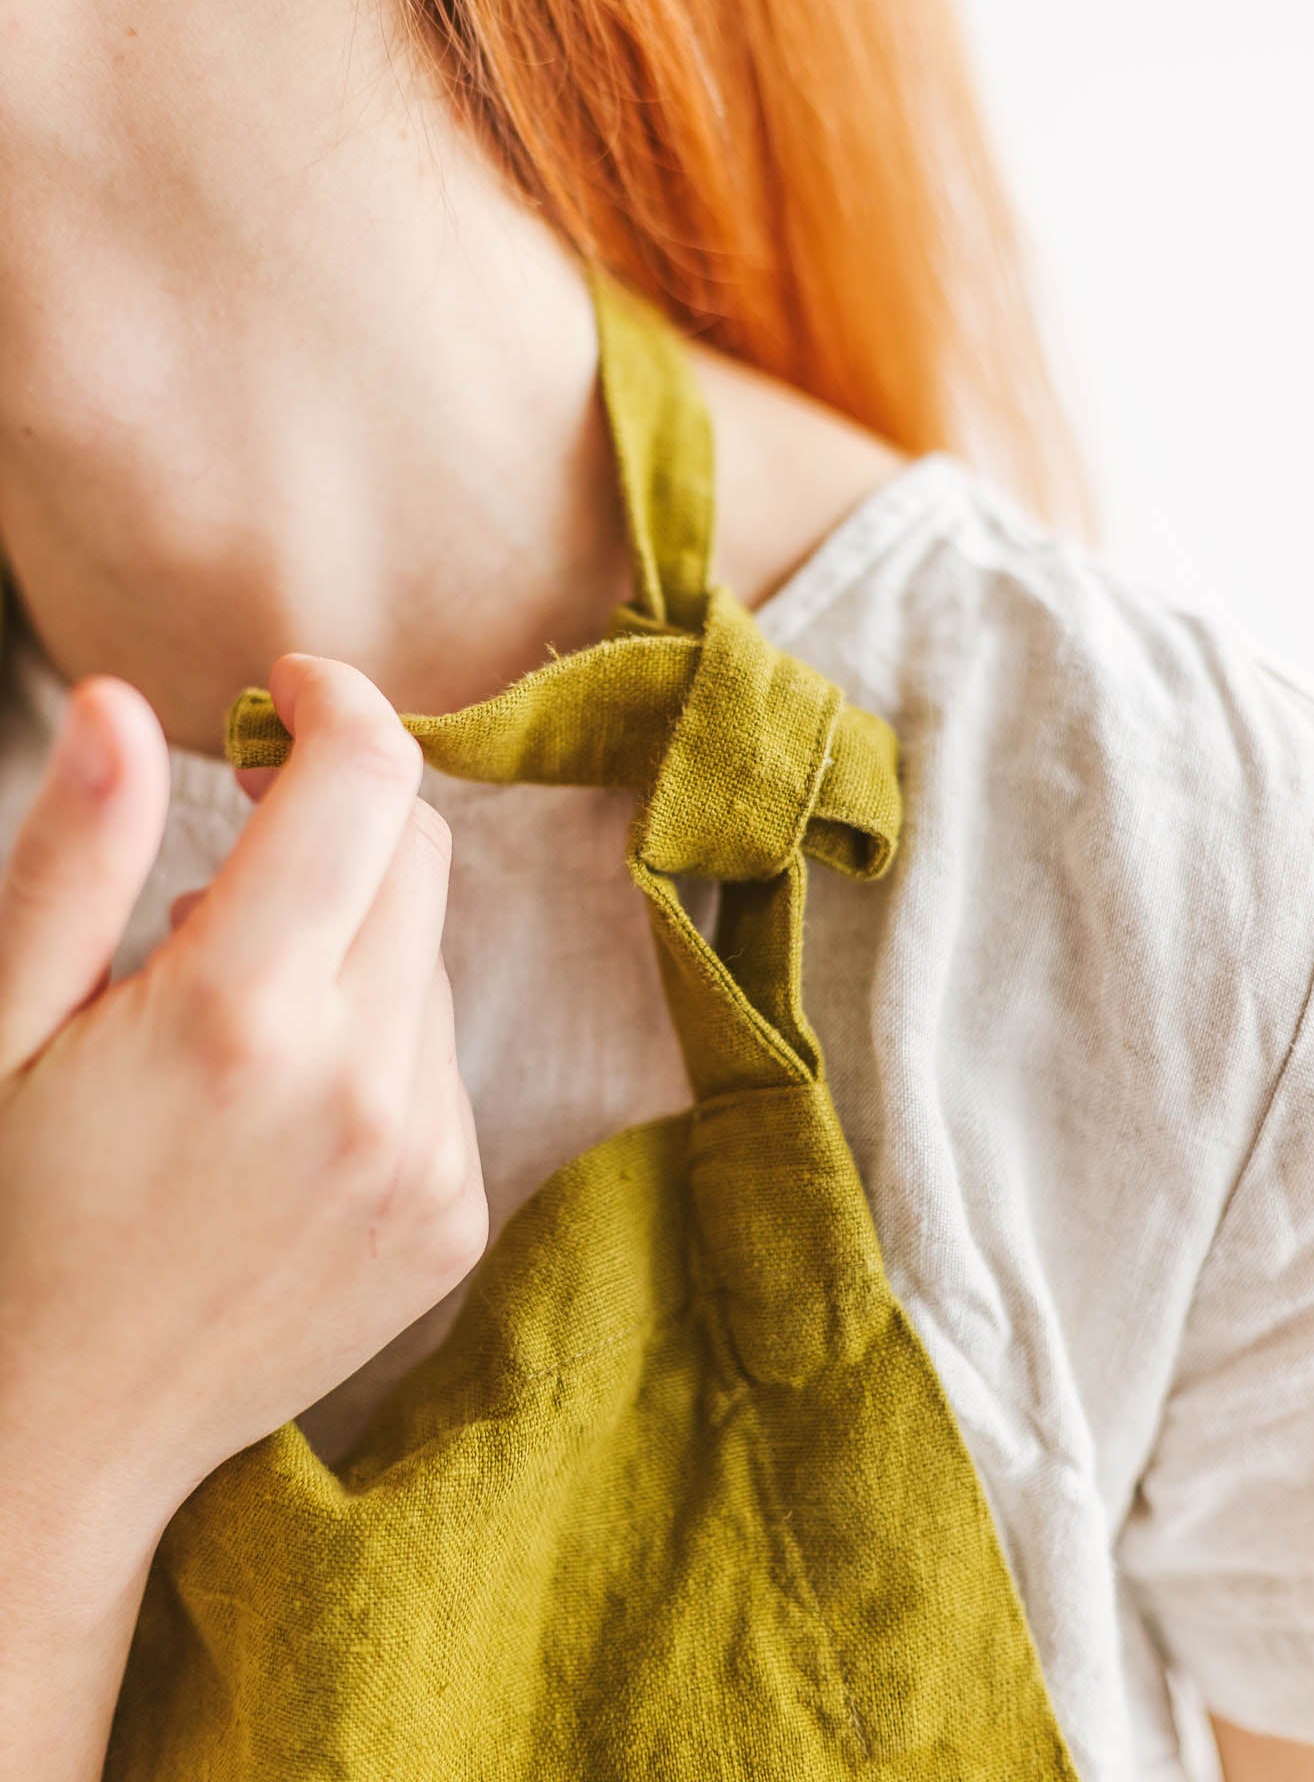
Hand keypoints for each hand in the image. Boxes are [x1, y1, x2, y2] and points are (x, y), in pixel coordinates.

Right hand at [0, 653, 485, 1530]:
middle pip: (414, 854)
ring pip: (430, 958)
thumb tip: (125, 704)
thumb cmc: (2, 1212)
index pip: (365, 781)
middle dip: (335, 823)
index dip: (333, 702)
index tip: (285, 692)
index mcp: (239, 1015)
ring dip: (351, 946)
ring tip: (232, 1033)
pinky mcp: (452, 1220)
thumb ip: (75, 859)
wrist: (50, 1439)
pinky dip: (378, 1045)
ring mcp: (424, 1163)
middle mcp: (362, 1086)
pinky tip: (280, 1116)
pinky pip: (443, 1063)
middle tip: (223, 881)